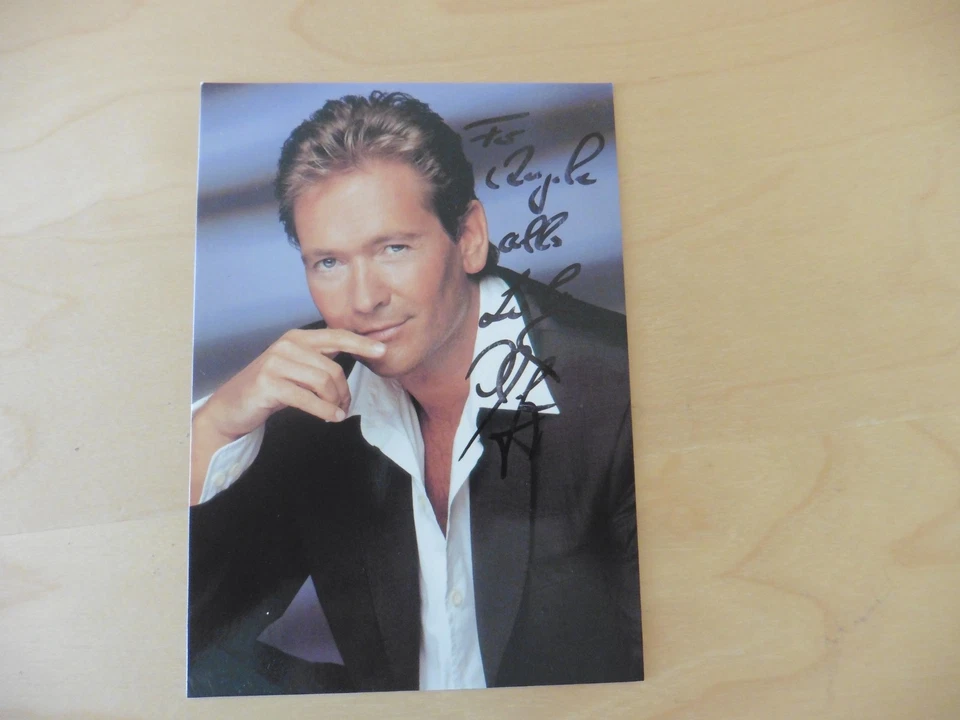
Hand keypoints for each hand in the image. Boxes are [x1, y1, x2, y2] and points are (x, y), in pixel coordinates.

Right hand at [190, 328, 384, 503]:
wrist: (232, 407)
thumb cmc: (270, 388)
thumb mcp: (297, 369)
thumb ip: (320, 360)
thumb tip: (357, 356)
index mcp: (297, 338)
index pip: (336, 336)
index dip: (361, 343)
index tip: (382, 350)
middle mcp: (286, 345)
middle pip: (333, 368)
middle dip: (344, 391)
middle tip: (344, 405)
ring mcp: (276, 364)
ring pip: (323, 383)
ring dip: (335, 403)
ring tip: (335, 412)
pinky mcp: (269, 384)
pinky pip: (308, 399)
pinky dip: (325, 411)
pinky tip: (331, 418)